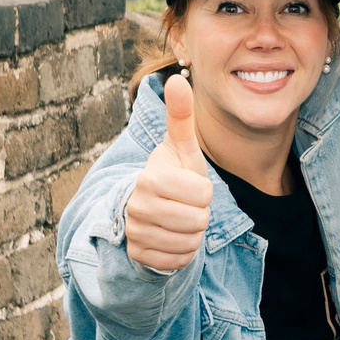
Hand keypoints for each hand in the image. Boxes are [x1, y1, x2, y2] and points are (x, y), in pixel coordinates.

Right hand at [124, 75, 211, 271]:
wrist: (147, 208)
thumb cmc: (171, 175)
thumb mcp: (180, 147)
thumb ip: (181, 116)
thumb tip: (177, 78)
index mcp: (150, 178)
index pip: (203, 194)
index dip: (204, 191)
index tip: (189, 186)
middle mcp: (137, 207)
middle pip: (197, 220)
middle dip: (199, 214)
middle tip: (185, 205)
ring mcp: (135, 233)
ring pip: (189, 243)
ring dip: (192, 233)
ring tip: (178, 219)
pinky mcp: (138, 256)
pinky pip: (179, 261)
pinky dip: (182, 252)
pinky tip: (172, 238)